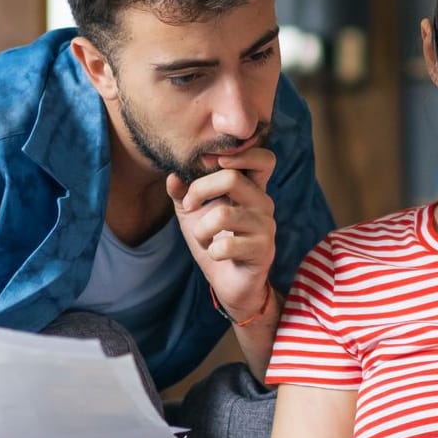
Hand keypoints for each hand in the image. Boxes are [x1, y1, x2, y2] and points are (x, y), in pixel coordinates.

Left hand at [166, 146, 276, 320]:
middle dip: (199, 190)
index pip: (263, 158)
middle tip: (189, 205)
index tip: (209, 164)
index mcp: (251, 188)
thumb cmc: (215, 242)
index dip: (240, 154)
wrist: (229, 283)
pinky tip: (215, 255)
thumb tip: (172, 176)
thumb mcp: (193, 214)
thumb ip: (183, 192)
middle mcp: (263, 203)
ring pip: (222, 215)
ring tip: (202, 238)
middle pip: (232, 178)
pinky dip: (211, 251)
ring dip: (201, 230)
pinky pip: (225, 246)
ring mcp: (266, 227)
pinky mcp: (262, 250)